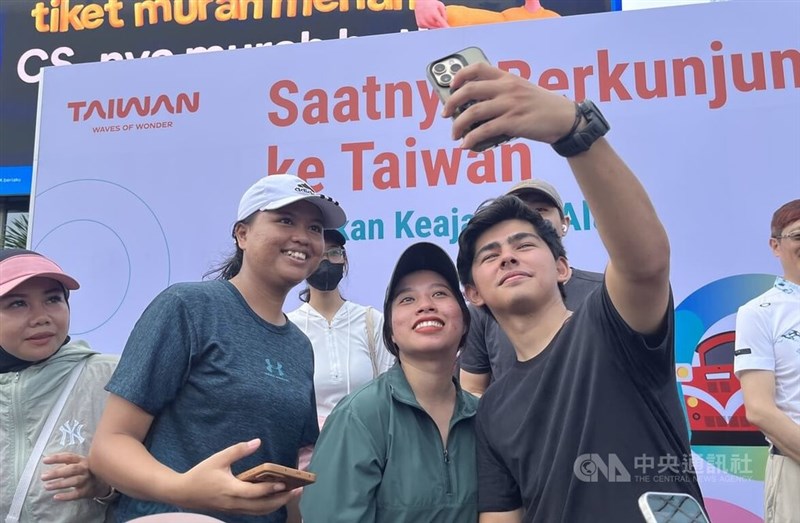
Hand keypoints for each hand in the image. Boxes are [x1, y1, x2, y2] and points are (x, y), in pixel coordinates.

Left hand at [41, 453, 108, 500]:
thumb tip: (48, 463)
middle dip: (57, 473)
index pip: (69, 457)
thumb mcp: (78, 463)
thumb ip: (66, 463)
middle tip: (43, 477)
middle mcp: (85, 468)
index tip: (45, 460)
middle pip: (71, 469)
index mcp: (82, 460)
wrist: (101, 483)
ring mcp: (87, 480)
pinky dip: (66, 496)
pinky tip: (56, 497)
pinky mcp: (87, 491)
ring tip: (46, 486)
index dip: (57, 458)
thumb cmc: (85, 471)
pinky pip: (76, 494)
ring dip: (59, 484)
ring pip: (73, 481)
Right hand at [176, 438, 293, 515]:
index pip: (254, 492)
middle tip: (298, 490)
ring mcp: (234, 509)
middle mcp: (234, 503)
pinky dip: (267, 507)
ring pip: (259, 511)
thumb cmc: (201, 474)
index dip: (271, 489)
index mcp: (231, 490)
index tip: (285, 483)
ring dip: (277, 504)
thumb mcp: (218, 458)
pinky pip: (254, 512)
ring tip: (291, 495)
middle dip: (282, 500)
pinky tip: (275, 499)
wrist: (183, 493)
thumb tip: (257, 442)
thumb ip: (238, 450)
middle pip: (262, 506)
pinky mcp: (233, 510)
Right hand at [414, 0, 448, 27]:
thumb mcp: (440, 5)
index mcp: (434, 13)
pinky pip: (427, 27)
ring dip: (434, 25)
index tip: (448, 29)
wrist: (420, 1)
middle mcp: (428, 18)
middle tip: (437, 18)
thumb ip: (444, 14)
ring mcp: (423, 22)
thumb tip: (446, 22)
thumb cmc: (430, 2)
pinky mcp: (420, 24)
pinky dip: (429, 25)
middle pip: (438, 27)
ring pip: (433, 28)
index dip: (445, 27)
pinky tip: (428, 19)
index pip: (442, 23)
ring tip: (432, 17)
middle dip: (439, 24)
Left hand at [442, 62, 576, 150]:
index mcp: (508, 77)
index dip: (459, 75)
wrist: (564, 118)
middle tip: (445, 114)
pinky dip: (471, 139)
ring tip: (454, 135)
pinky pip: (485, 131)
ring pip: (473, 112)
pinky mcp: (513, 122)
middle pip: (469, 90)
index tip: (451, 86)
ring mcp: (510, 105)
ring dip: (458, 125)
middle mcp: (507, 88)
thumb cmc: (541, 107)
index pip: (478, 68)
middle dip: (451, 103)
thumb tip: (474, 109)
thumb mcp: (522, 90)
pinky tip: (466, 145)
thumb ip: (501, 93)